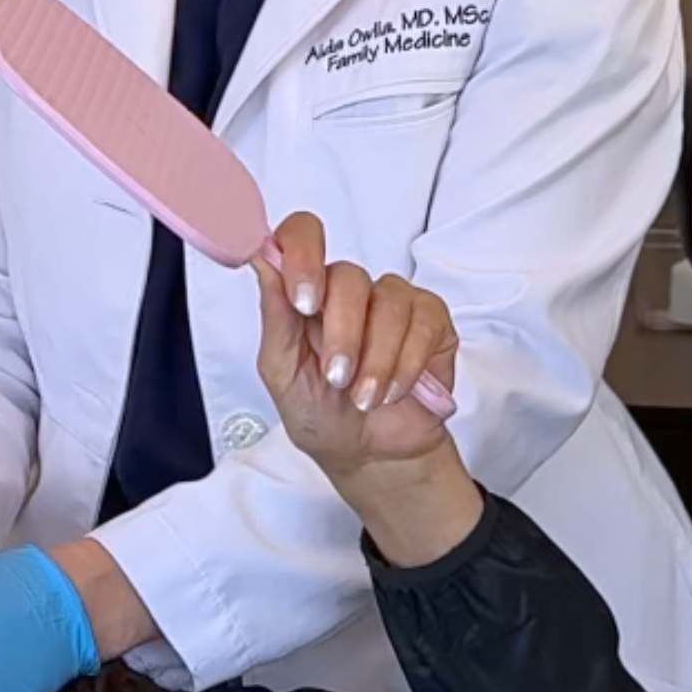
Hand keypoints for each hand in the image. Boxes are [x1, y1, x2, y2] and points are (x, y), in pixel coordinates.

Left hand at [257, 214, 482, 565]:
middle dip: (342, 334)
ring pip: (388, 301)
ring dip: (375, 360)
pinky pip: (423, 322)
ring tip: (364, 398)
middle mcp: (348, 289)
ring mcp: (392, 301)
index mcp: (306, 292)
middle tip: (337, 377)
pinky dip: (406, 363)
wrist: (370, 455)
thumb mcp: (283, 373)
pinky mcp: (431, 320)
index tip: (303, 300)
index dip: (302, 253)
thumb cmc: (320, 412)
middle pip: (347, 276)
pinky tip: (395, 391)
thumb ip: (274, 317)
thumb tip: (261, 259)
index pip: (301, 236)